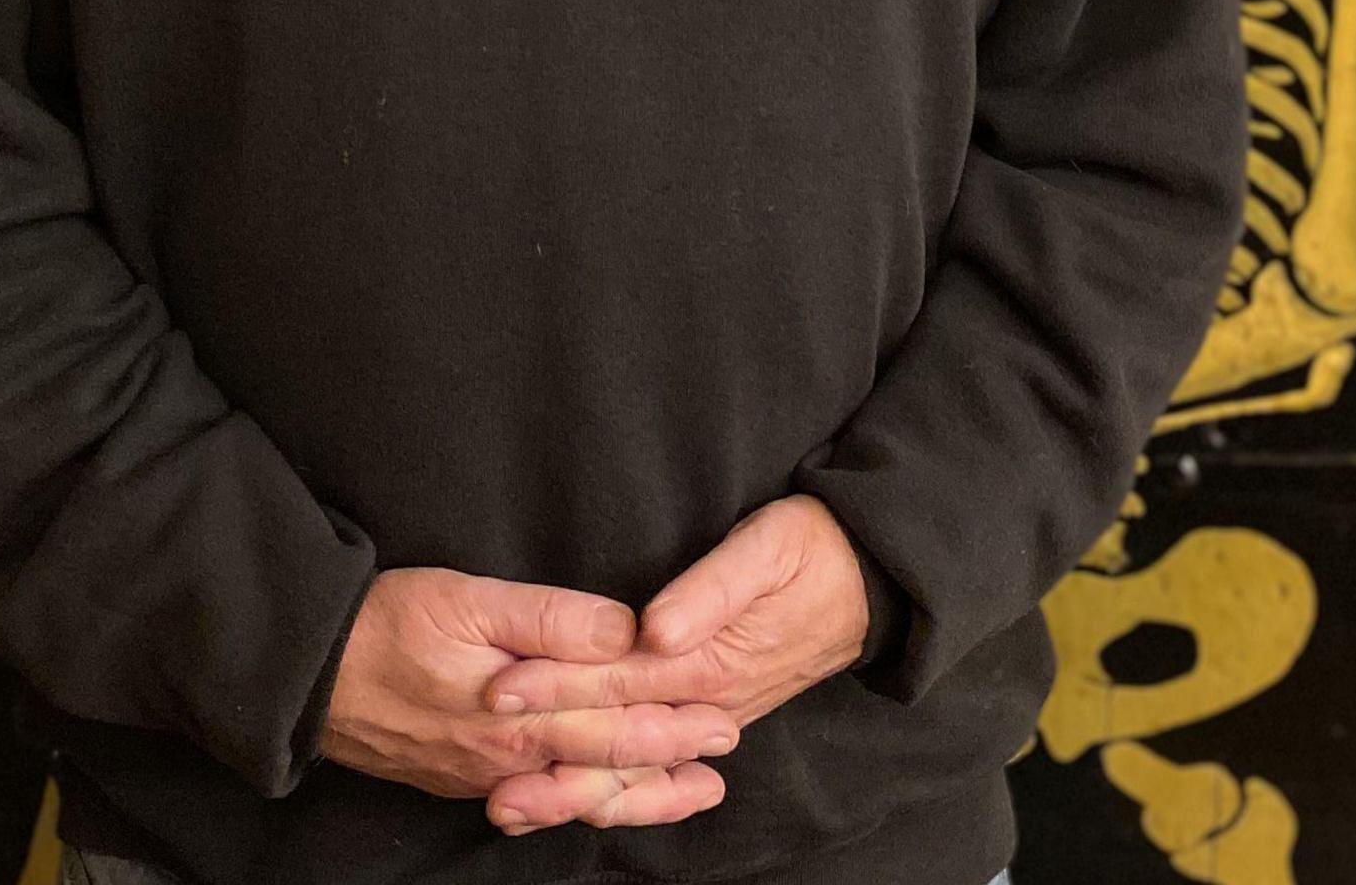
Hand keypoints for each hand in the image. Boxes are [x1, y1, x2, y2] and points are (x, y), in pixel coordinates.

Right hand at [315, 567, 738, 828]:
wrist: (306, 678)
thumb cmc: (387, 625)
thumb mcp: (471, 599)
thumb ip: (552, 619)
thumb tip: (627, 633)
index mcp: (521, 717)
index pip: (618, 723)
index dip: (675, 720)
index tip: (724, 713)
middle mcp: (510, 759)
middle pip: (608, 763)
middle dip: (672, 757)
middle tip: (727, 748)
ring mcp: (486, 776)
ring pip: (578, 793)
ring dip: (640, 792)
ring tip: (690, 791)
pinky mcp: (463, 779)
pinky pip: (539, 800)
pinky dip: (582, 801)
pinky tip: (600, 799)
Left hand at [474, 496, 870, 830]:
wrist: (871, 584)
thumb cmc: (814, 552)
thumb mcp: (768, 549)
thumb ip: (710, 591)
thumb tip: (655, 627)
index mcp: (711, 659)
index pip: (619, 677)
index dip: (556, 682)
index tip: (497, 686)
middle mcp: (709, 701)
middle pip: (616, 735)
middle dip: (548, 754)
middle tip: (484, 771)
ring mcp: (712, 717)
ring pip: (634, 765)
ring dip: (571, 788)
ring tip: (510, 807)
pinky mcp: (712, 717)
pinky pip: (656, 766)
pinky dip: (612, 789)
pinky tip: (570, 800)